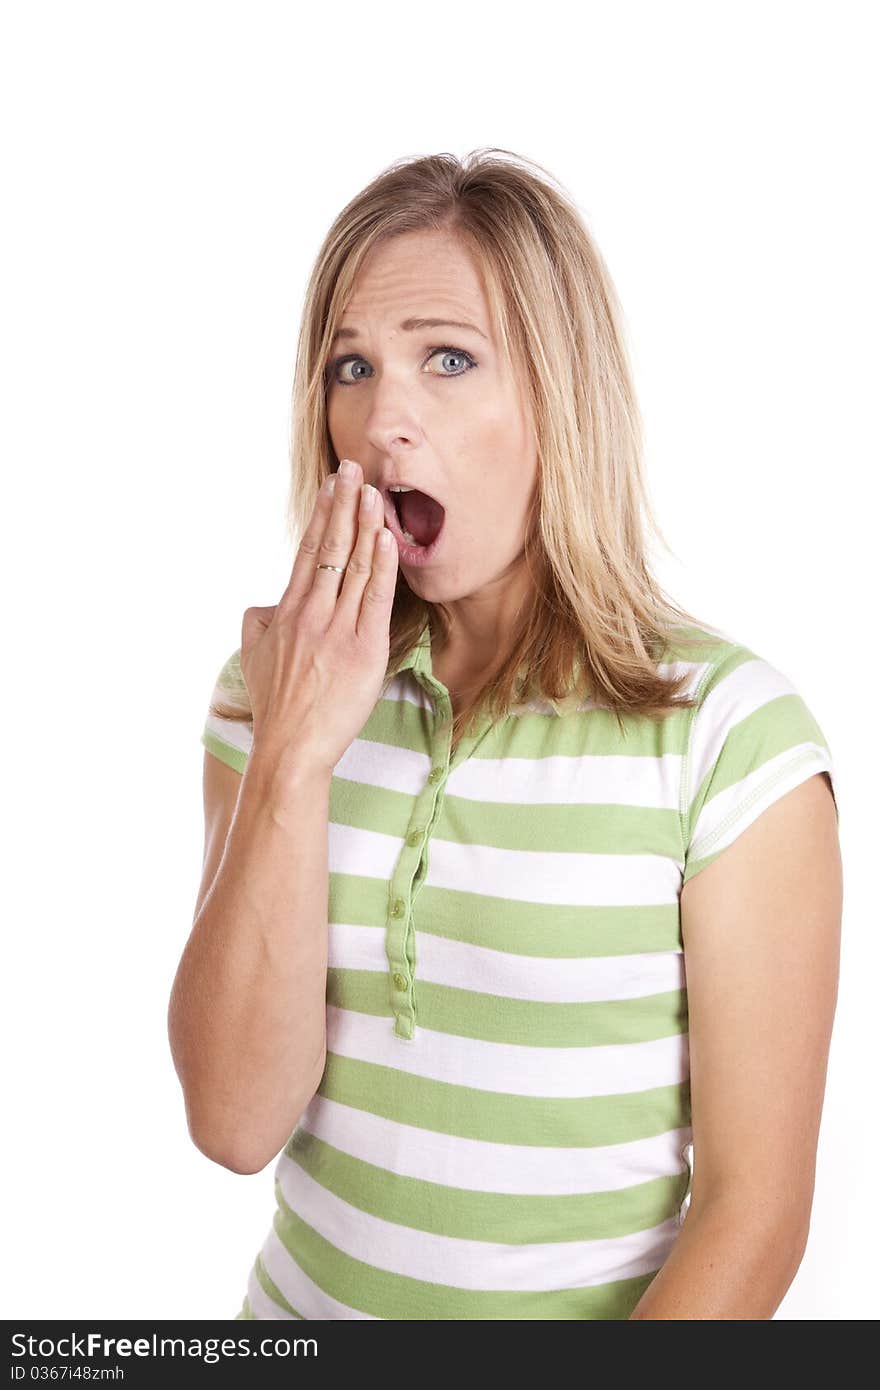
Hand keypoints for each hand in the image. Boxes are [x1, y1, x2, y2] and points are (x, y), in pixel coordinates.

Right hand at [239, 458, 397, 774]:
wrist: (290, 748)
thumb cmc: (275, 705)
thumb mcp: (251, 655)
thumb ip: (257, 620)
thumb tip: (266, 601)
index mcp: (286, 612)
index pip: (308, 551)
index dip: (323, 513)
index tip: (333, 484)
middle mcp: (311, 614)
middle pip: (331, 547)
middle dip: (344, 504)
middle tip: (356, 467)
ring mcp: (337, 631)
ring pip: (355, 567)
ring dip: (366, 525)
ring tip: (376, 492)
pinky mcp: (364, 651)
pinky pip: (376, 599)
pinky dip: (382, 566)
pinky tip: (387, 537)